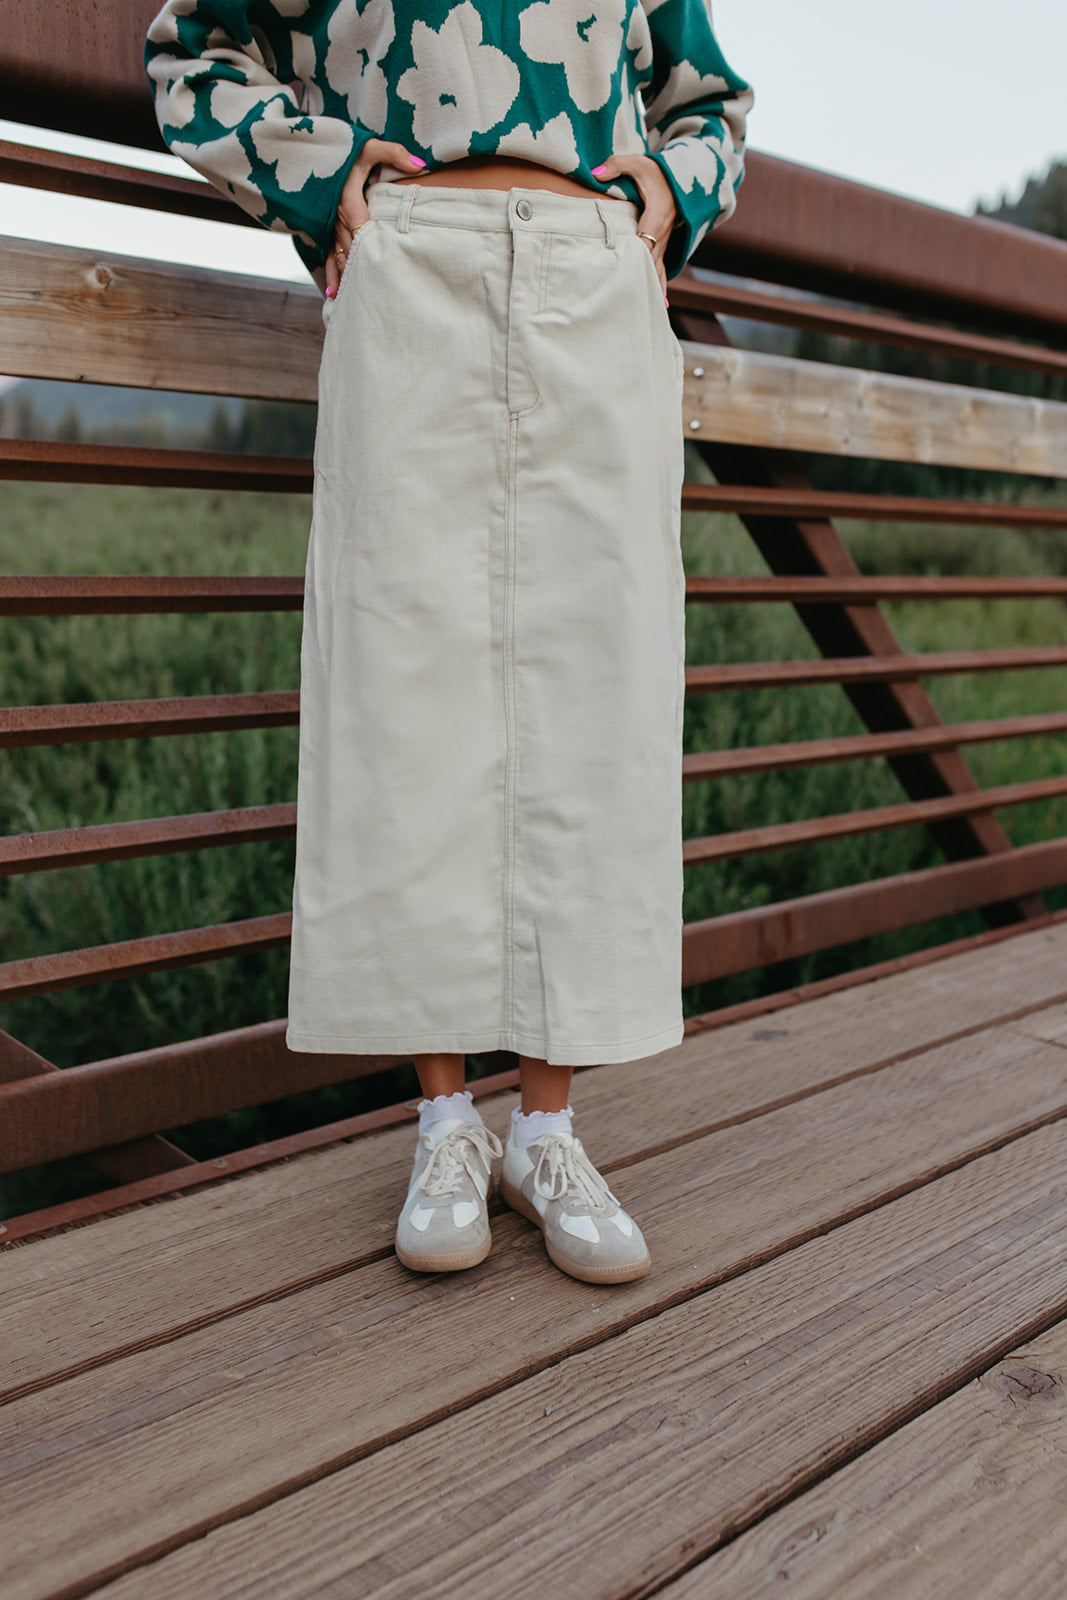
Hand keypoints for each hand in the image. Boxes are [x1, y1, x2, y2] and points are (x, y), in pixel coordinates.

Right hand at [325, 138, 425, 297]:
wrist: (310, 150)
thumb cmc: (342, 148)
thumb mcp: (367, 147)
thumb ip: (393, 154)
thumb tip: (421, 166)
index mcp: (349, 205)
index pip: (366, 236)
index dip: (376, 255)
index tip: (390, 275)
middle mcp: (339, 222)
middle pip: (355, 256)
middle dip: (367, 276)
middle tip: (383, 300)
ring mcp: (331, 229)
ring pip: (342, 261)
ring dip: (350, 282)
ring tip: (357, 307)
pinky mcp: (326, 230)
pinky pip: (328, 257)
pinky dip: (332, 276)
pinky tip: (334, 296)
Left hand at [590, 153, 676, 295]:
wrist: (680, 181)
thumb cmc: (656, 172)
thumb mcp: (638, 162)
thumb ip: (617, 165)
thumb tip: (596, 173)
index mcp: (656, 218)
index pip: (644, 242)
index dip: (635, 258)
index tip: (624, 276)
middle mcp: (661, 237)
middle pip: (649, 267)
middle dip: (639, 287)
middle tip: (626, 309)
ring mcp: (663, 247)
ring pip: (657, 275)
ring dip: (651, 295)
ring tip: (643, 317)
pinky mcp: (661, 252)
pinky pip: (660, 275)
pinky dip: (659, 291)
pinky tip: (660, 308)